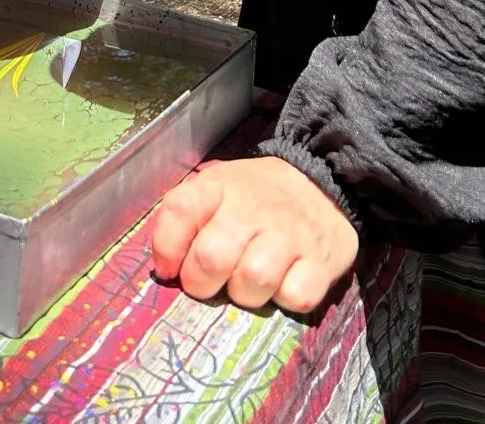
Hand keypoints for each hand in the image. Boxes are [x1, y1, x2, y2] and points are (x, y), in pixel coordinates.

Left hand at [150, 156, 357, 313]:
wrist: (321, 184)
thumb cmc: (256, 196)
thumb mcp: (218, 187)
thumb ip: (189, 216)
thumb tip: (163, 266)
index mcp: (220, 185)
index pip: (180, 210)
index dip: (166, 247)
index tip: (168, 269)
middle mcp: (254, 208)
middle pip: (211, 257)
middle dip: (201, 283)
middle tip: (208, 284)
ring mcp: (290, 234)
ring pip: (252, 281)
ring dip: (244, 294)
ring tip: (247, 283)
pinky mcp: (321, 262)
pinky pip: (295, 297)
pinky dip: (286, 299)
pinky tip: (284, 283)